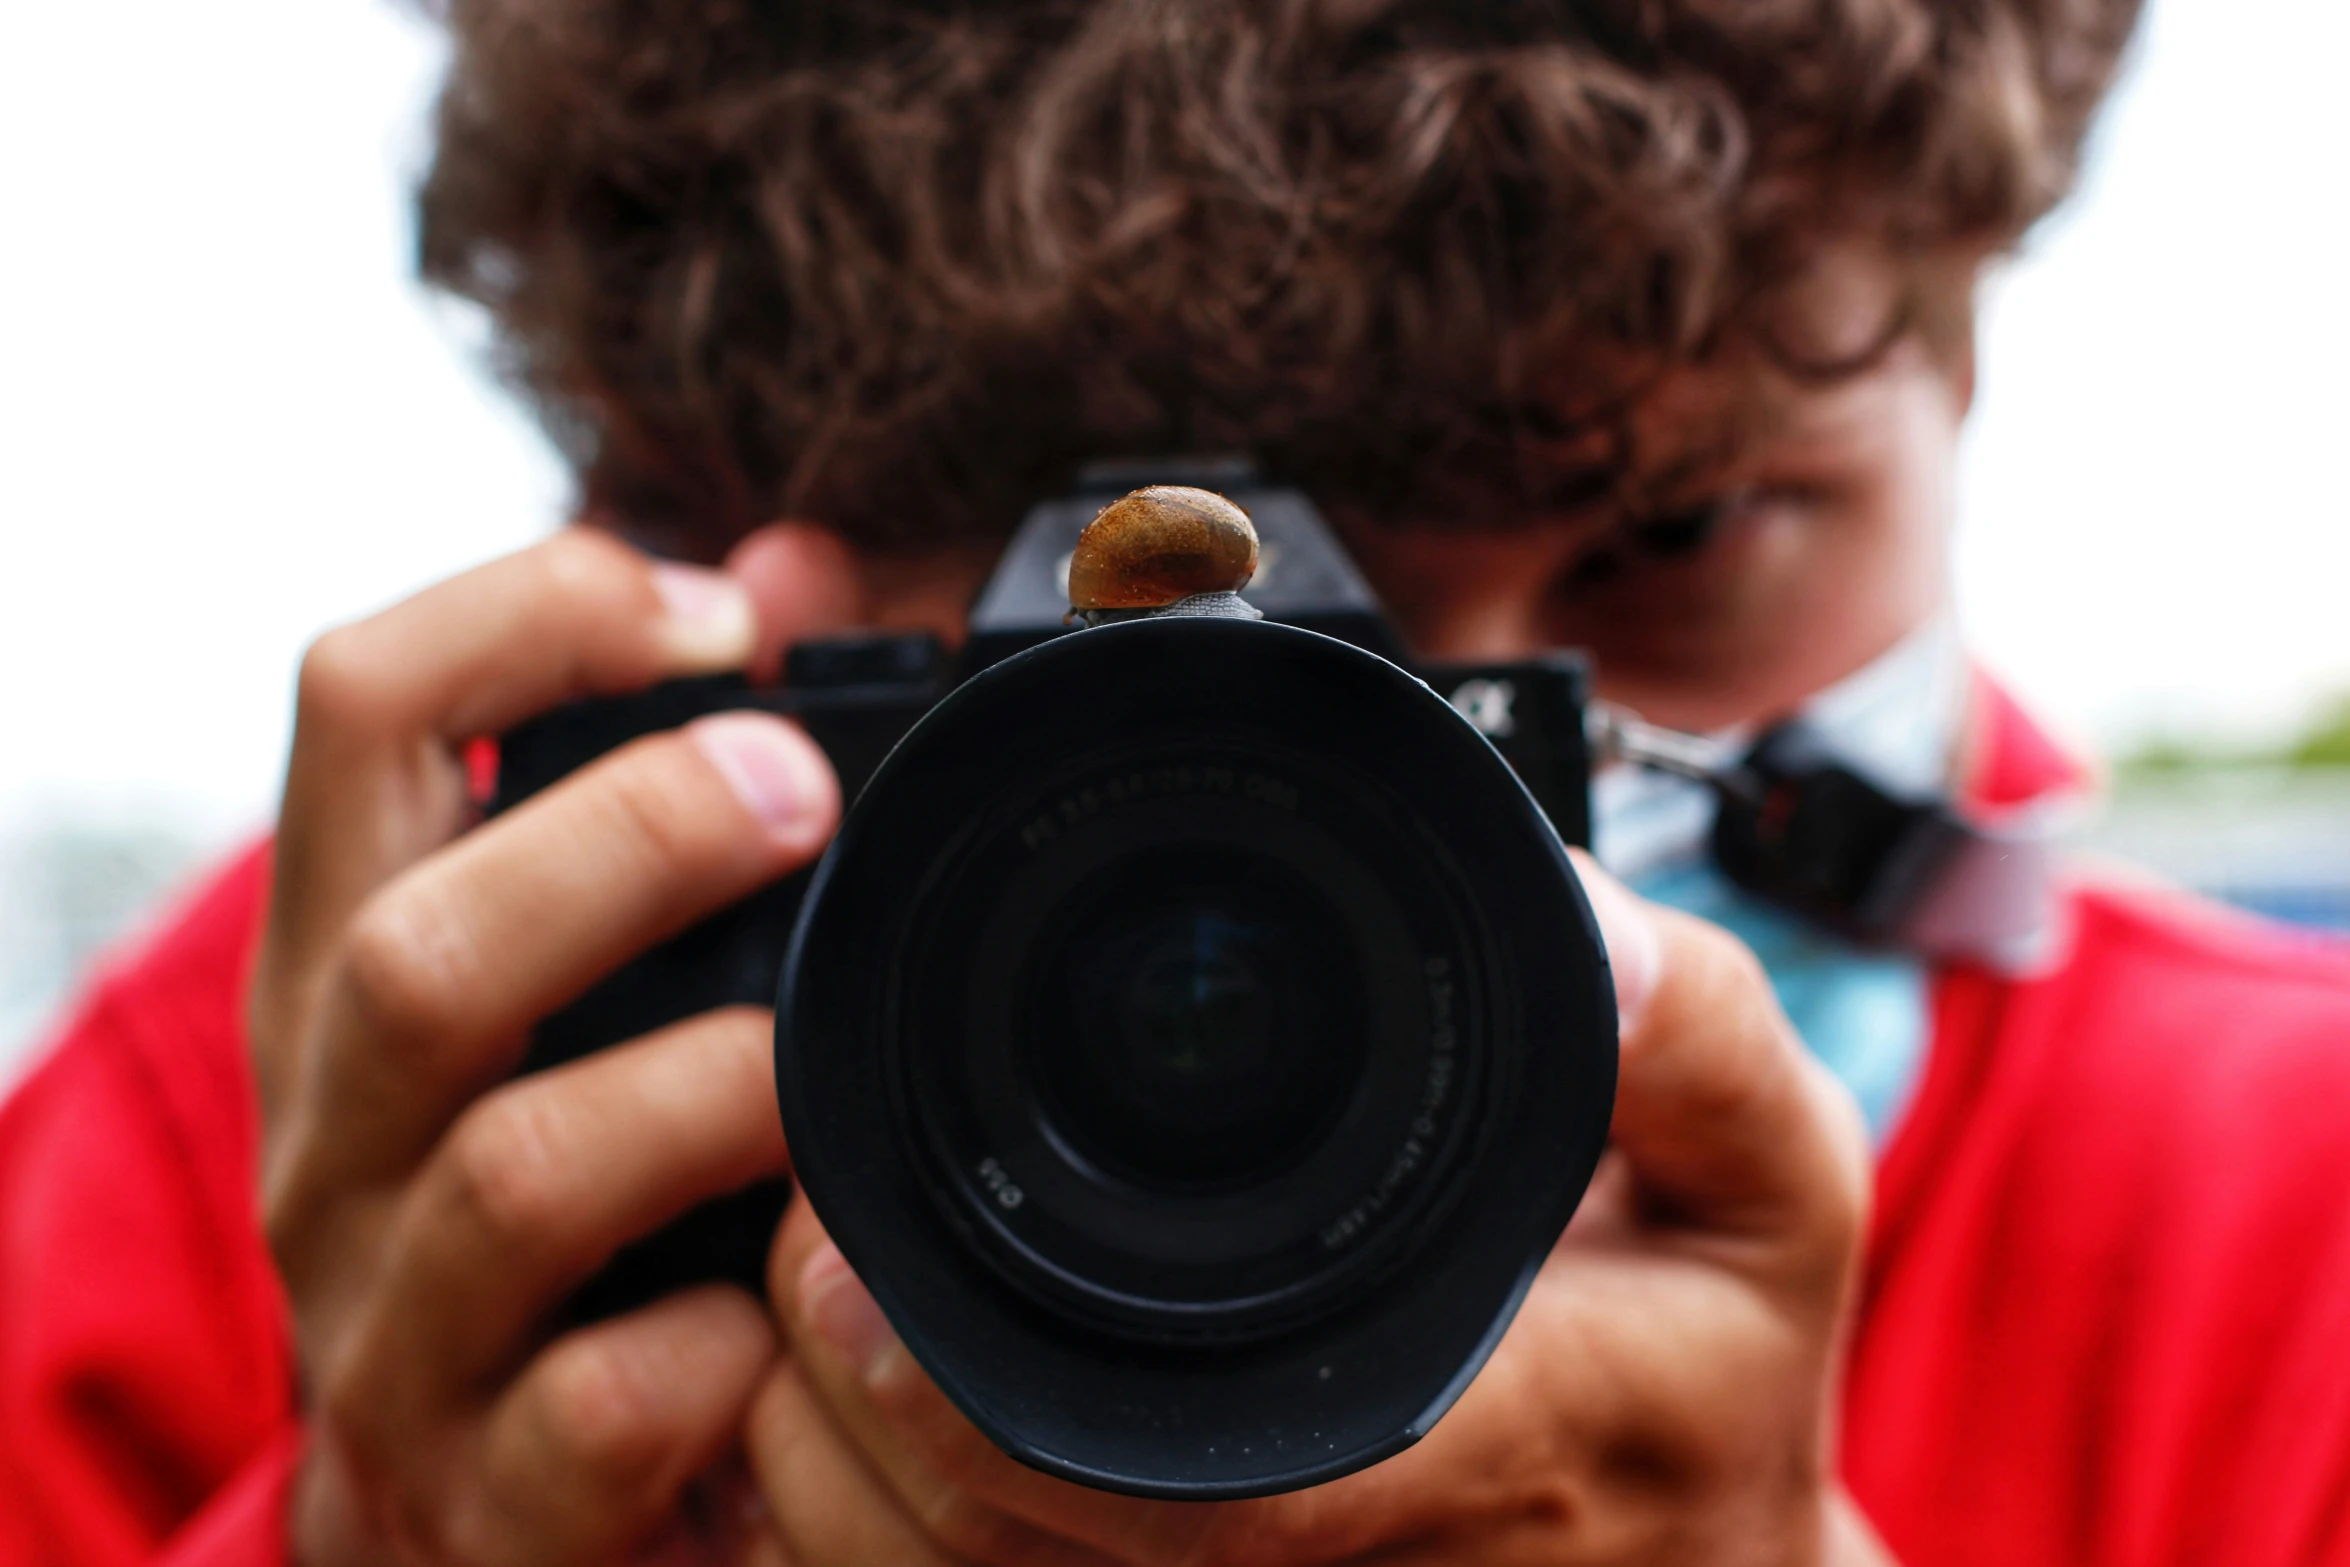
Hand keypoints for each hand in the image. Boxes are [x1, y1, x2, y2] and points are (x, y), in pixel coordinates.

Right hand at [252, 526, 855, 1565]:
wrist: (461, 1535)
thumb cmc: (548, 1215)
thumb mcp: (559, 992)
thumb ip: (663, 782)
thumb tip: (809, 565)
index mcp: (351, 964)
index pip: (356, 710)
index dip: (532, 613)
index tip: (720, 616)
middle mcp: (338, 1134)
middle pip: (422, 948)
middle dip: (630, 841)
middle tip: (801, 793)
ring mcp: (395, 1326)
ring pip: (517, 1172)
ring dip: (707, 1090)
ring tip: (817, 1071)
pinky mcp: (485, 1496)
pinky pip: (609, 1408)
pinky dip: (731, 1342)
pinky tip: (793, 1309)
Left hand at [743, 862, 1895, 1565]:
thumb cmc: (1721, 1361)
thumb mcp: (1771, 1180)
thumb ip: (1691, 1038)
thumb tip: (1584, 916)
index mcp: (1500, 1456)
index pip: (1208, 1495)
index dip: (982, 1415)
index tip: (838, 1280)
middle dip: (858, 1430)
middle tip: (792, 1274)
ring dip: (848, 1502)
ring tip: (806, 1347)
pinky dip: (893, 1547)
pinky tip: (861, 1442)